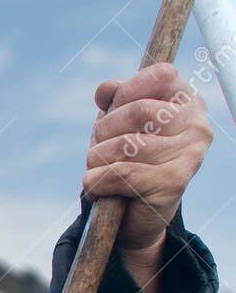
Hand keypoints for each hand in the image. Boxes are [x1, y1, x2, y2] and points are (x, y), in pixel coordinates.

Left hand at [85, 63, 211, 286]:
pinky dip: (96, 181)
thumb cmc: (126, 162)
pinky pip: (121, 173)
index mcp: (187, 102)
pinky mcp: (174, 183)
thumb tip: (105, 89)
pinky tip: (96, 187)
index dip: (127, 90)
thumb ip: (114, 100)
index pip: (161, 75)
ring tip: (98, 170)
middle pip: (138, 110)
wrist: (134, 217)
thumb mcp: (117, 125)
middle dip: (104, 130)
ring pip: (125, 145)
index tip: (111, 108)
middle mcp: (197, 126)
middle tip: (98, 149)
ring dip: (96, 160)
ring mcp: (190, 155)